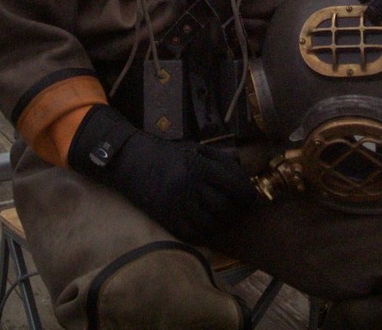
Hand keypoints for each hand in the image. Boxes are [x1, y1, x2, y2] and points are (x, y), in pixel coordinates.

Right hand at [69, 104, 259, 241]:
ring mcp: (178, 205)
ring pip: (211, 224)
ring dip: (222, 224)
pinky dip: (203, 233)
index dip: (247, 195)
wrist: (128, 160)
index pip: (233, 185)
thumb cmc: (162, 152)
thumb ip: (216, 160)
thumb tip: (241, 175)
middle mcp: (190, 186)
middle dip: (237, 212)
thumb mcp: (191, 148)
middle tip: (241, 212)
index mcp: (198, 166)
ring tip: (225, 220)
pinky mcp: (166, 218)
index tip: (252, 199)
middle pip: (225, 207)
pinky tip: (206, 227)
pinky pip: (192, 233)